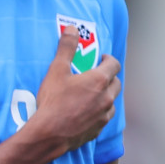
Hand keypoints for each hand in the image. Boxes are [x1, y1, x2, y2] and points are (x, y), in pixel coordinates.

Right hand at [27, 26, 121, 153]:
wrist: (48, 134)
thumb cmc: (52, 101)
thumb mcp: (57, 70)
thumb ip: (66, 48)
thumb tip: (71, 29)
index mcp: (99, 81)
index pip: (114, 64)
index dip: (108, 59)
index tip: (101, 58)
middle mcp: (106, 98)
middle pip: (116, 83)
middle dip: (108, 77)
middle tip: (95, 75)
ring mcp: (104, 115)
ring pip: (111, 101)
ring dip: (105, 95)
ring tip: (91, 94)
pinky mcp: (98, 129)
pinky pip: (104, 117)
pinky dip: (99, 111)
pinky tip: (87, 111)